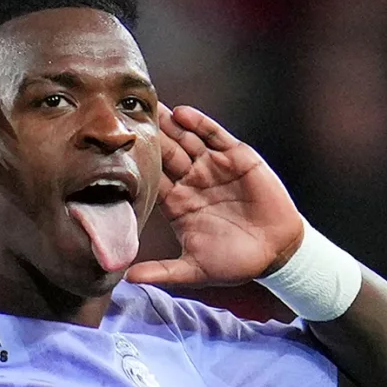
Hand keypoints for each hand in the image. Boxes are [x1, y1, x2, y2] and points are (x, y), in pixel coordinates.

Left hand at [125, 105, 305, 287]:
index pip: (151, 179)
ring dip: (169, 124)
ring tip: (150, 107)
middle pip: (165, 153)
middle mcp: (191, 180)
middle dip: (148, 136)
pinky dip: (200, 124)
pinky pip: (215, 135)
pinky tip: (182, 114)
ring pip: (186, 139)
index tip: (109, 152)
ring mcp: (213, 166)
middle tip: (124, 115)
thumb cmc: (235, 262)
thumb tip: (127, 279)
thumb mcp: (194, 270)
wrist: (276, 251)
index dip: (133, 166)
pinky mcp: (236, 156)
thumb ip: (162, 271)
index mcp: (177, 203)